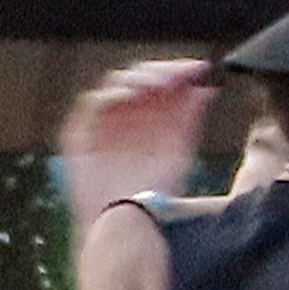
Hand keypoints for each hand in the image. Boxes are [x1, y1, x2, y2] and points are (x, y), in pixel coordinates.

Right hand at [57, 60, 219, 223]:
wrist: (127, 221)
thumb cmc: (154, 192)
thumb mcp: (179, 152)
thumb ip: (188, 119)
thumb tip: (206, 88)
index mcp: (151, 116)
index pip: (162, 81)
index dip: (178, 71)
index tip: (198, 68)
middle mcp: (128, 114)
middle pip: (139, 77)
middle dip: (158, 72)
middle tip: (174, 75)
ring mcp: (104, 121)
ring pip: (115, 84)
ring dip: (136, 78)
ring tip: (156, 84)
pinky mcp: (82, 132)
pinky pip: (91, 104)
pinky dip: (109, 96)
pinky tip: (129, 95)